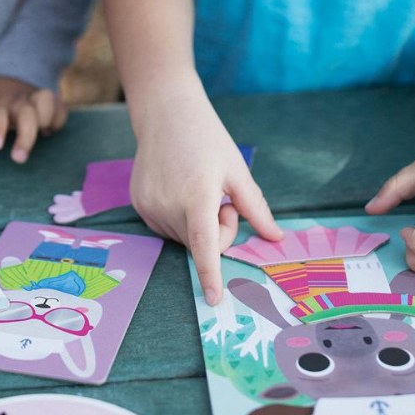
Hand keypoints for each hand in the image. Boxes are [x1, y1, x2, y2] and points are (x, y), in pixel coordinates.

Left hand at [0, 76, 66, 162]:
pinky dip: (59, 118)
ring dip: (47, 117)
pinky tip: (50, 132)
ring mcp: (34, 99)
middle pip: (26, 112)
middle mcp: (16, 101)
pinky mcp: (49, 103)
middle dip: (26, 135)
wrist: (0, 82)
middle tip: (19, 159)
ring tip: (43, 135)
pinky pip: (60, 108)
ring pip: (47, 100)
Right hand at [130, 87, 281, 304]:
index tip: (215, 300)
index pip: (205, 245)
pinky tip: (177, 187)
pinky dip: (178, 217)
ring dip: (197, 223)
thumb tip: (275, 239)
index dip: (210, 275)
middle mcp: (168, 206)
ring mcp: (149, 207)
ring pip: (183, 237)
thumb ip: (256, 209)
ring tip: (196, 186)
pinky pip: (166, 227)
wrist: (165, 114)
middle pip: (201, 243)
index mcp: (197, 196)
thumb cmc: (207, 138)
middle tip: (221, 198)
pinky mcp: (138, 204)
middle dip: (218, 229)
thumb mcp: (237, 170)